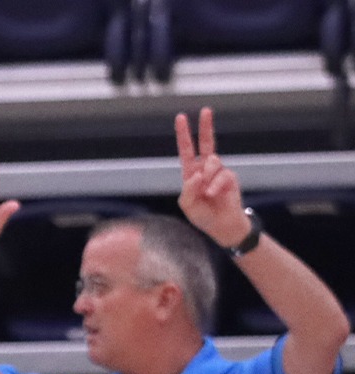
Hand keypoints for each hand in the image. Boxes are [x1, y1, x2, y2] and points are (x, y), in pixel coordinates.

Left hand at [176, 107, 250, 246]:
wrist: (221, 225)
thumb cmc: (202, 215)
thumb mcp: (187, 205)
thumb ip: (188, 190)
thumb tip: (196, 174)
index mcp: (191, 173)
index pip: (186, 150)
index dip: (184, 134)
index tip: (181, 117)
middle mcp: (204, 169)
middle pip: (206, 143)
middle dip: (205, 126)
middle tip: (206, 110)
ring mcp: (218, 171)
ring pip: (212, 162)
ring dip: (208, 176)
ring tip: (207, 193)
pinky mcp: (230, 177)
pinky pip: (221, 176)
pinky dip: (215, 186)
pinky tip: (213, 195)